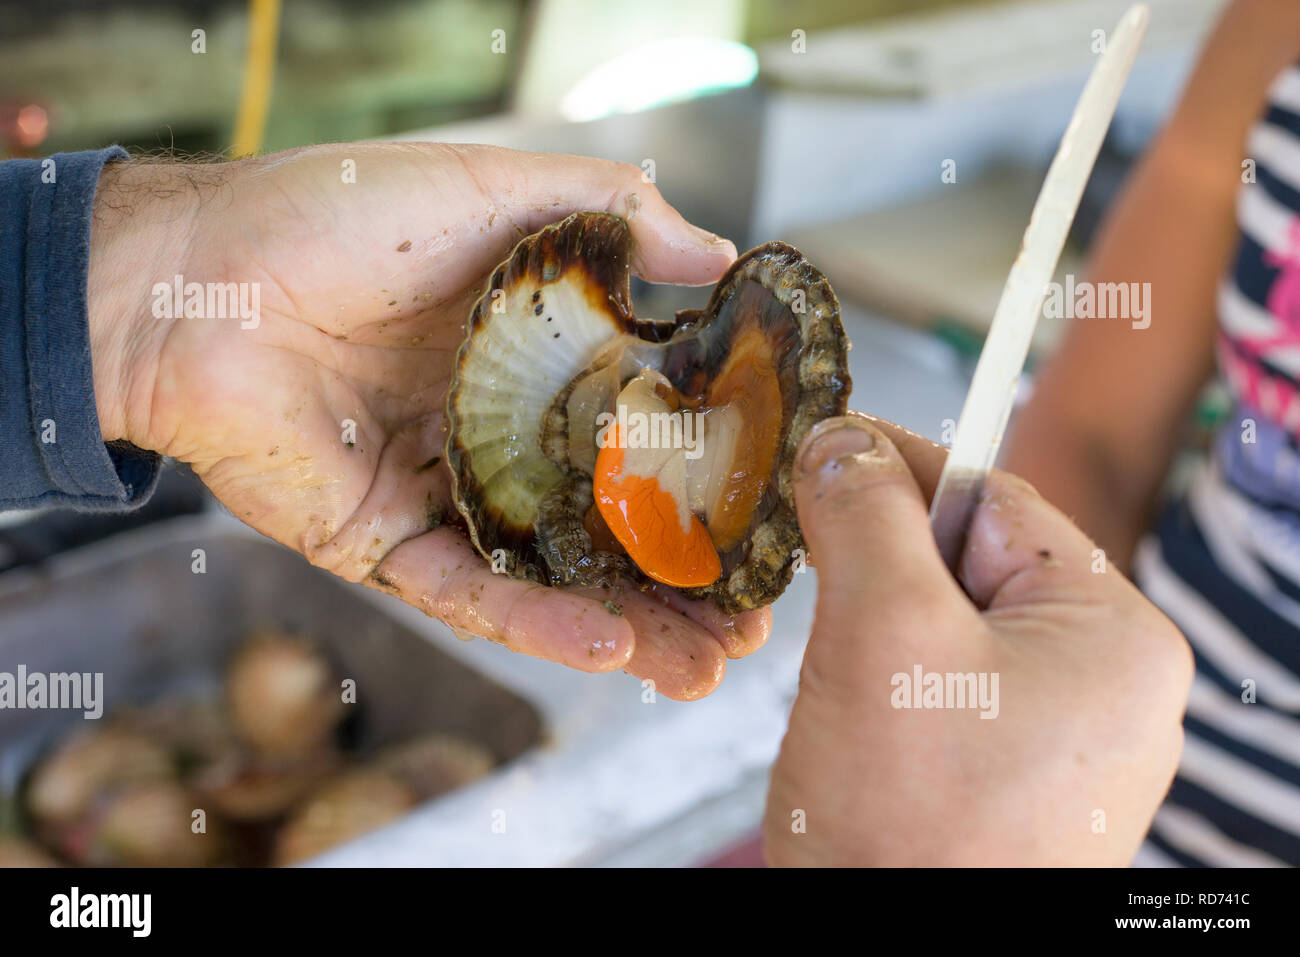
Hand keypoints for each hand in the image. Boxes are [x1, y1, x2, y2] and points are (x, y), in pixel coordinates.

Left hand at [86, 142, 770, 698]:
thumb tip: (719, 252)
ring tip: (709, 663)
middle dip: (684, 576)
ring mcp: (446, 495)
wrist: (195, 276)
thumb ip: (609, 214)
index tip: (774, 509)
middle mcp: (498, 436)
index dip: (707, 473)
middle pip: (607, 522)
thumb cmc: (336, 218)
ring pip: (552, 576)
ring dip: (633, 624)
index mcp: (532, 363)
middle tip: (756, 617)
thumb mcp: (492, 191)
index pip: (640, 432)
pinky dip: (539, 623)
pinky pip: (471, 591)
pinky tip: (613, 648)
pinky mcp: (384, 543)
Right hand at [763, 414, 1191, 864]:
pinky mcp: (1013, 782)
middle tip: (811, 563)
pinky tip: (855, 715)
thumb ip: (867, 518)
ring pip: (951, 630)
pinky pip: (946, 693)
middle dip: (883, 561)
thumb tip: (842, 441)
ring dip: (879, 627)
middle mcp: (1106, 688)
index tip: (826, 445)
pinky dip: (888, 682)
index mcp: (1114, 638)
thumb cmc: (909, 829)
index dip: (901, 466)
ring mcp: (1062, 742)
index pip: (995, 504)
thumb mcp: (881, 638)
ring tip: (837, 672)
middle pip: (973, 566)